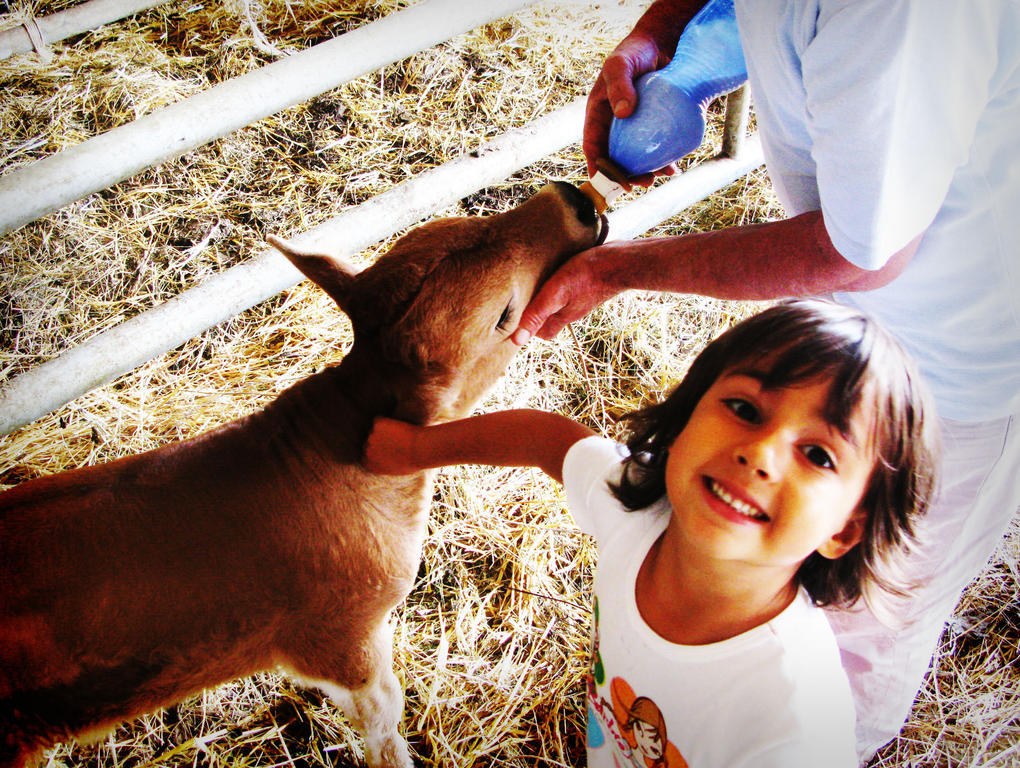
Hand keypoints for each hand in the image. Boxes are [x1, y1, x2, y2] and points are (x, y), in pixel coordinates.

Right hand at [363, 416, 424, 474]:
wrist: (420, 449)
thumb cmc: (414, 461)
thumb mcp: (396, 469)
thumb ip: (384, 464)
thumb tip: (382, 457)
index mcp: (370, 465)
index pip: (366, 455)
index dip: (376, 450)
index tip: (386, 447)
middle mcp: (367, 452)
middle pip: (368, 441)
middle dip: (378, 439)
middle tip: (394, 437)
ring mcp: (370, 437)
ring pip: (374, 429)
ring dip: (384, 429)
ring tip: (400, 433)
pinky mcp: (376, 425)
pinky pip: (379, 419)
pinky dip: (386, 420)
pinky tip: (398, 425)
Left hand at [511, 245, 618, 344]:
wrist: (621, 261)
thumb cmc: (587, 276)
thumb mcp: (556, 294)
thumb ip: (537, 314)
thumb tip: (517, 340)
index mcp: (563, 317)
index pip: (544, 333)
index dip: (531, 329)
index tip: (518, 318)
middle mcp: (573, 309)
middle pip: (551, 318)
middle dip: (537, 313)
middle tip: (522, 299)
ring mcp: (582, 297)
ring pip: (560, 303)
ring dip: (546, 297)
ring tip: (534, 283)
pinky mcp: (588, 284)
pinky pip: (570, 290)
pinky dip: (559, 284)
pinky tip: (554, 270)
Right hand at [583, 33, 677, 187]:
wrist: (662, 42)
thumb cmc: (634, 51)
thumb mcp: (620, 64)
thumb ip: (618, 84)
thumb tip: (622, 113)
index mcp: (598, 115)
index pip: (593, 147)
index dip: (598, 168)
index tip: (608, 182)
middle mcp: (615, 125)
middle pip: (616, 158)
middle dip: (626, 175)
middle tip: (642, 182)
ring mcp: (636, 127)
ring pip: (636, 157)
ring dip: (645, 171)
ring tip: (659, 175)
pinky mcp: (655, 125)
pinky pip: (656, 147)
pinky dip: (662, 158)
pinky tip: (673, 166)